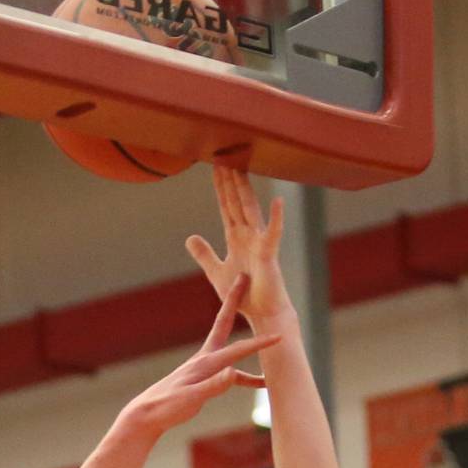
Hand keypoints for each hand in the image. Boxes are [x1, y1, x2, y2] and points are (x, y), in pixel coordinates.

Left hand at [123, 275, 278, 435]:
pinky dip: (245, 377)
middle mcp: (205, 359)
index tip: (280, 336)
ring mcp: (204, 367)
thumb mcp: (191, 399)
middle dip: (235, 300)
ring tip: (270, 334)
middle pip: (224, 323)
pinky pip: (230, 374)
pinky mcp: (204, 378)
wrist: (147, 414)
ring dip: (250, 344)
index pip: (237, 349)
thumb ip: (213, 385)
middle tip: (243, 277)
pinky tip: (260, 383)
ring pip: (232, 351)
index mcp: (204, 363)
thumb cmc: (167, 407)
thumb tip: (234, 372)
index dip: (259, 344)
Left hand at [186, 167, 292, 328]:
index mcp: (236, 238)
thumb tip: (190, 237)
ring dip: (245, 190)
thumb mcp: (216, 271)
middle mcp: (249, 235)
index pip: (226, 206)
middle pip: (237, 202)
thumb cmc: (243, 294)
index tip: (215, 166)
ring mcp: (260, 242)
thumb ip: (204, 254)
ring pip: (251, 210)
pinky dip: (276, 218)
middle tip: (224, 155)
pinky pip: (273, 234)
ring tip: (241, 168)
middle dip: (230, 180)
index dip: (221, 188)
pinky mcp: (269, 255)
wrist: (262, 313)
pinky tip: (278, 201)